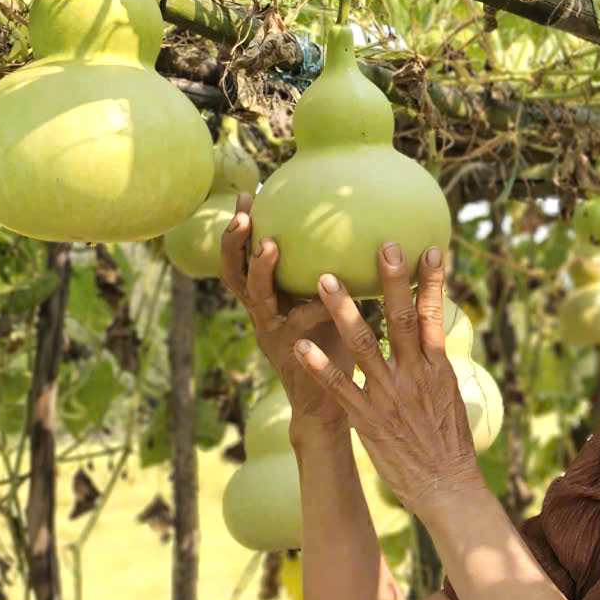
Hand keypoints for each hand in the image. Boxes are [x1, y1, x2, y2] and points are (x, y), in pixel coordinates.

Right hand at [218, 194, 349, 426]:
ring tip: (271, 245)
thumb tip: (364, 231)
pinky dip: (309, 310)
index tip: (248, 195)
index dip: (241, 230)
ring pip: (257, 298)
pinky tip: (326, 296)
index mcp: (268, 300)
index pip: (244, 259)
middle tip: (247, 215)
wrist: (329, 405)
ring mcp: (274, 335)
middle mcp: (263, 314)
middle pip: (236, 274)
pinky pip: (296, 328)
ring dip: (261, 270)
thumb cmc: (333, 347)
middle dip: (236, 243)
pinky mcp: (294, 355)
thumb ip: (332, 276)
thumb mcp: (327, 306)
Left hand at [291, 242, 481, 516]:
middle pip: (403, 319)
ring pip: (364, 344)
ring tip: (324, 278)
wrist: (446, 486)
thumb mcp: (449, 396)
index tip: (430, 247)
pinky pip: (340, 386)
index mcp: (437, 367)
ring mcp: (389, 394)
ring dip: (343, 310)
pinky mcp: (367, 417)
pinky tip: (301, 345)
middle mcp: (414, 375)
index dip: (432, 281)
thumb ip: (433, 364)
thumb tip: (430, 337)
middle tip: (383, 246)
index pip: (435, 316)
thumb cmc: (448, 444)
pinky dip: (321, 365)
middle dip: (392, 281)